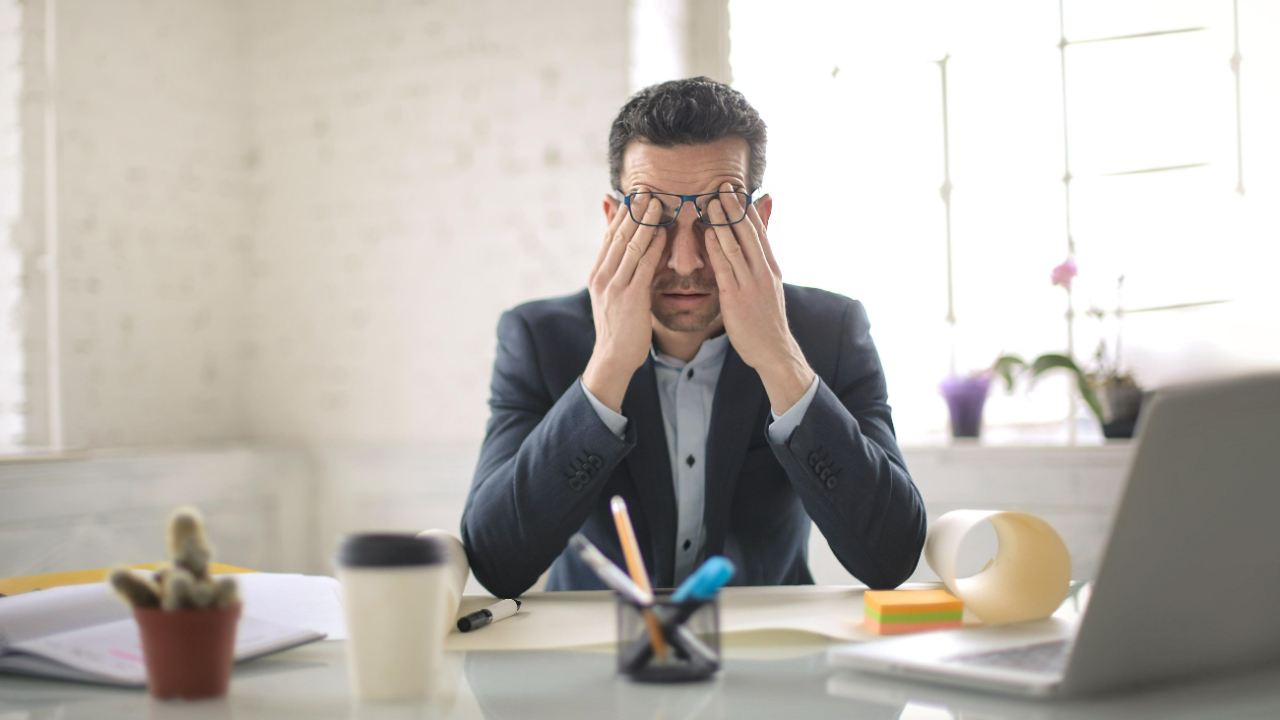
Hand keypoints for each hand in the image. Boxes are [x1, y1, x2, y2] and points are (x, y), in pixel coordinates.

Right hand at [582, 198, 667, 412]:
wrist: (613, 357)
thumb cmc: (618, 326)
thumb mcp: (611, 293)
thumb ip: (617, 269)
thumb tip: (623, 251)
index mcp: (597, 273)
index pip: (610, 235)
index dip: (622, 213)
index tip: (635, 194)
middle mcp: (602, 276)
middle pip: (619, 235)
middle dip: (633, 211)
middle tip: (647, 189)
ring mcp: (615, 286)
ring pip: (630, 246)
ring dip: (645, 222)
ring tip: (657, 202)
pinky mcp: (630, 298)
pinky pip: (643, 266)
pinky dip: (652, 247)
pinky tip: (662, 233)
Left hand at [703, 184, 814, 414]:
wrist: (773, 349)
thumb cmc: (766, 317)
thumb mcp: (768, 284)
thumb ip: (760, 261)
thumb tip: (757, 246)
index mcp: (770, 267)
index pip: (759, 231)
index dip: (746, 208)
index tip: (735, 189)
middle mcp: (763, 271)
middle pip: (749, 232)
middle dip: (735, 208)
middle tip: (722, 186)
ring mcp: (751, 284)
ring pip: (737, 246)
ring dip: (723, 223)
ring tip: (712, 202)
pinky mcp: (737, 298)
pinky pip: (725, 268)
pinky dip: (717, 249)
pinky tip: (708, 234)